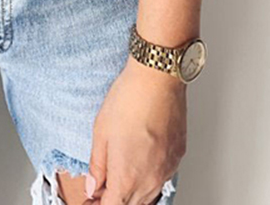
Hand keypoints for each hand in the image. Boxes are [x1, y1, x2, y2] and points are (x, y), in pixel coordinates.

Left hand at [86, 56, 186, 204]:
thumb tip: (92, 186)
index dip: (98, 204)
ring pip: (149, 196)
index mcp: (127, 177)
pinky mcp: (177, 156)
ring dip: (132, 193)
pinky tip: (139, 163)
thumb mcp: (101, 132)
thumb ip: (97, 166)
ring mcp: (167, 169)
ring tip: (118, 177)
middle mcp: (150, 179)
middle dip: (114, 200)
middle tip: (101, 189)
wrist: (157, 77)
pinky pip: (162, 179)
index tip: (91, 200)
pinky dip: (148, 179)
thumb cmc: (129, 99)